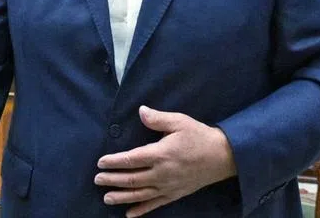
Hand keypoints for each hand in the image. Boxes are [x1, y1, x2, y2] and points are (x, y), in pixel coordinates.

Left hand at [94, 106, 236, 216]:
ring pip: (140, 194)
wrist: (222, 157)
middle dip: (112, 180)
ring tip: (106, 197)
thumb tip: (140, 111)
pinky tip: (129, 214)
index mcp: (161, 154)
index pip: (131, 159)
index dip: (114, 162)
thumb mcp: (179, 122)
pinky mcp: (174, 194)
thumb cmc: (199, 136)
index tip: (101, 163)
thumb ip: (158, 118)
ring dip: (121, 197)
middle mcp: (162, 173)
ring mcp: (168, 186)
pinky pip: (154, 205)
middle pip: (132, 179)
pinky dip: (140, 210)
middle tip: (97, 180)